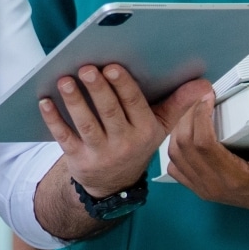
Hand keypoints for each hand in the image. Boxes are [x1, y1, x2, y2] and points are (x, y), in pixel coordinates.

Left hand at [38, 66, 210, 196]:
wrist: (113, 183)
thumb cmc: (135, 142)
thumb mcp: (160, 126)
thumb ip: (179, 103)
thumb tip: (204, 84)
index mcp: (145, 131)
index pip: (135, 105)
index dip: (123, 86)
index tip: (114, 66)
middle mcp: (124, 144)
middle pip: (109, 113)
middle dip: (98, 89)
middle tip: (87, 67)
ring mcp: (100, 153)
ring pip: (86, 125)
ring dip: (75, 101)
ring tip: (64, 80)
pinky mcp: (78, 160)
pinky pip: (64, 138)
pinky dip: (54, 119)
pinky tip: (44, 101)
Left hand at [162, 98, 248, 218]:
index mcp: (235, 179)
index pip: (204, 144)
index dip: (201, 117)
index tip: (209, 97)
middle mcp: (214, 186)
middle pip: (184, 146)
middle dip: (188, 117)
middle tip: (201, 100)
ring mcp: (204, 189)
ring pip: (175, 156)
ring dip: (179, 129)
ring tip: (194, 112)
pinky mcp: (200, 190)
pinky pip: (175, 168)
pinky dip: (176, 148)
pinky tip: (188, 133)